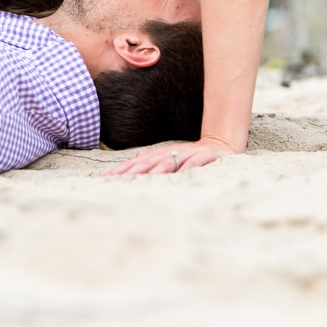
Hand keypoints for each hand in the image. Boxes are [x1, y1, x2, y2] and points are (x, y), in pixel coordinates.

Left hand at [105, 137, 237, 175]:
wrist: (221, 146)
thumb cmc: (192, 158)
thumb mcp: (172, 160)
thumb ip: (153, 161)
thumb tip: (135, 160)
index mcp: (161, 155)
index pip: (138, 163)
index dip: (122, 171)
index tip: (105, 180)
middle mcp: (172, 153)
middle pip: (149, 162)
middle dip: (132, 172)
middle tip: (116, 181)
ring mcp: (189, 154)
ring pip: (170, 161)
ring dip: (157, 170)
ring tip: (145, 179)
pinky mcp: (207, 156)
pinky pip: (197, 161)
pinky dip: (190, 167)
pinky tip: (183, 173)